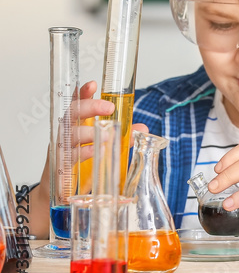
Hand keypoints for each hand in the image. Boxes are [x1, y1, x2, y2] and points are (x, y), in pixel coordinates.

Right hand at [34, 80, 148, 205]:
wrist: (61, 188)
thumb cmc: (81, 161)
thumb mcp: (103, 145)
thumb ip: (123, 136)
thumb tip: (143, 129)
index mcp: (78, 124)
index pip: (78, 103)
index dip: (83, 92)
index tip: (93, 84)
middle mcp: (68, 132)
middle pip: (73, 113)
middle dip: (90, 107)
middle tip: (109, 108)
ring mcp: (62, 147)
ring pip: (71, 134)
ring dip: (89, 132)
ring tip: (105, 133)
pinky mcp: (61, 164)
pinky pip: (70, 155)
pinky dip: (83, 152)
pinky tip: (93, 151)